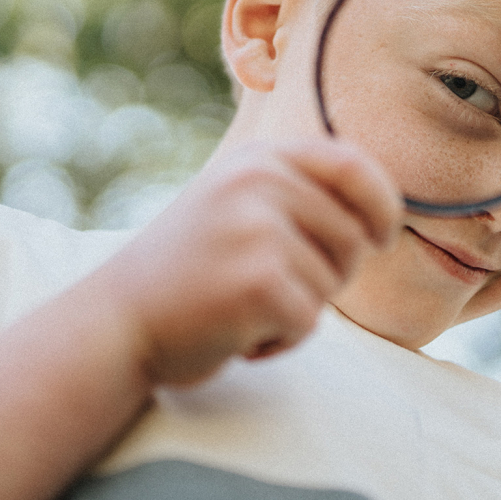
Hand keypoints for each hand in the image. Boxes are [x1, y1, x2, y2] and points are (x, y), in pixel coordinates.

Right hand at [104, 138, 400, 386]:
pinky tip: (236, 334)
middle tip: (270, 287)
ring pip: (332, 284)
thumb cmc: (189, 271)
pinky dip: (281, 340)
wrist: (115, 321)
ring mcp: (257, 229)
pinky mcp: (257, 281)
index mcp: (258, 158)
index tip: (382, 236)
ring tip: (241, 306)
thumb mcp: (237, 204)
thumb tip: (385, 205)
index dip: (383, 203)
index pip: (353, 164)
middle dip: (330, 275)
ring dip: (298, 309)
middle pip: (353, 236)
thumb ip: (297, 193)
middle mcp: (259, 182)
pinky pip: (309, 321)